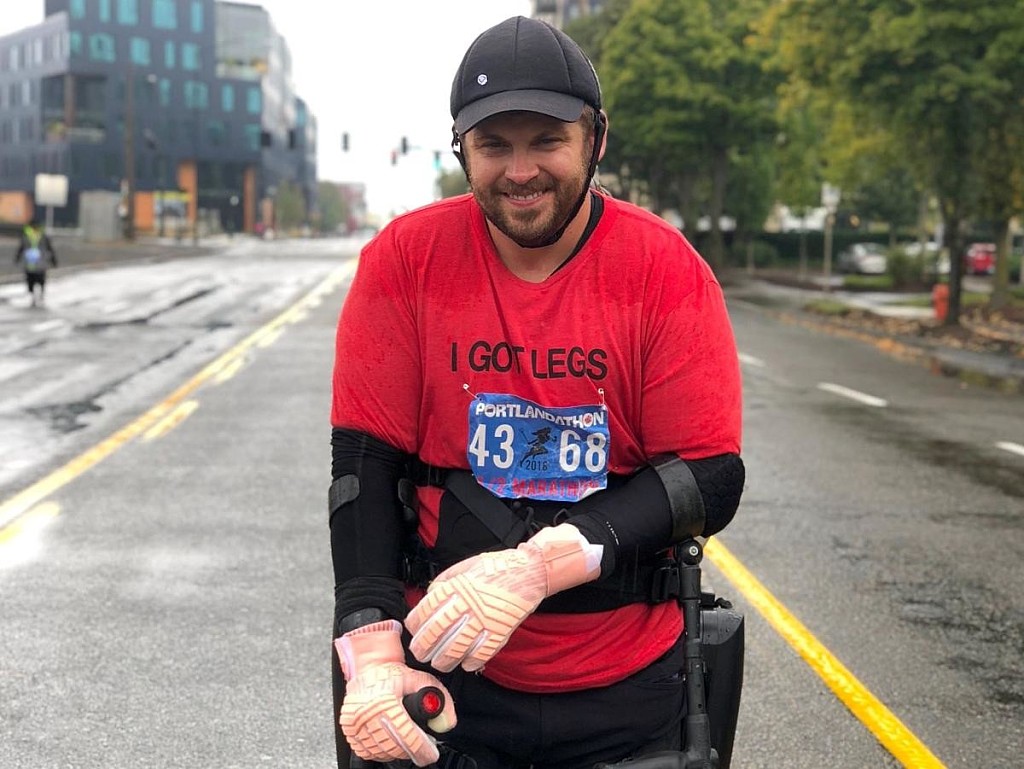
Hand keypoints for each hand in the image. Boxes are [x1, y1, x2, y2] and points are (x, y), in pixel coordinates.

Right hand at [335, 620, 455, 765]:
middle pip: (394, 748)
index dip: (422, 750)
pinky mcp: (349, 729)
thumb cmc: (391, 673)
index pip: (407, 738)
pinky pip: (366, 750)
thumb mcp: (420, 679)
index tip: (430, 754)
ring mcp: (356, 724)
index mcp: (385, 703)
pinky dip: (379, 749)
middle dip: (411, 750)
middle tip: (420, 746)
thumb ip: (440, 699)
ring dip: (395, 751)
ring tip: (404, 739)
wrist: (367, 667)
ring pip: (380, 752)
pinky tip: (387, 738)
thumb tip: (448, 722)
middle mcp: (368, 715)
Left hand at [405, 523, 601, 672]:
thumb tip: (430, 595)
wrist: (529, 570)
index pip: (427, 609)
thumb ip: (446, 580)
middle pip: (438, 631)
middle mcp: (468, 603)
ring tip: (439, 664)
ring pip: (457, 647)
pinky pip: (483, 652)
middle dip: (424, 646)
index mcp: (457, 586)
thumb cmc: (497, 566)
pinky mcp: (501, 630)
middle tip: (420, 654)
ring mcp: (485, 619)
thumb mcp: (466, 565)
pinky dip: (472, 661)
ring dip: (445, 660)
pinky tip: (465, 665)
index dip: (416, 624)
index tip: (413, 630)